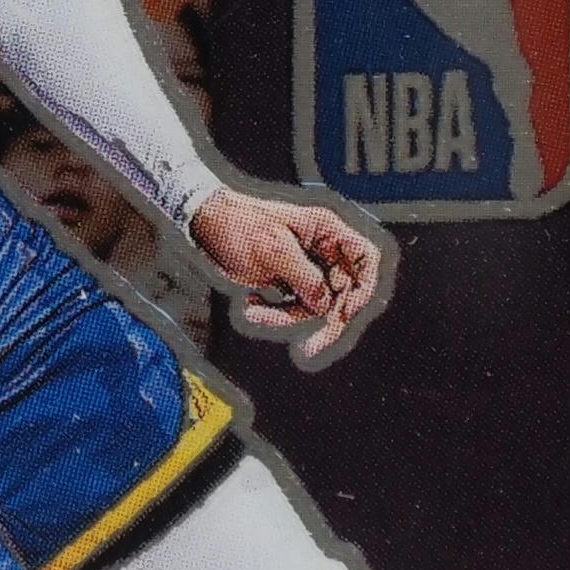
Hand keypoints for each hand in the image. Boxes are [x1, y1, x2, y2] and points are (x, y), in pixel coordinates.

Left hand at [189, 186, 385, 361]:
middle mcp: (322, 250)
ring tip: (254, 312)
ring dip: (287, 317)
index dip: (363, 287)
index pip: (366, 258)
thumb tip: (326, 304)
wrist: (203, 223)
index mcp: (326, 230)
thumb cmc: (236, 222)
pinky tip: (250, 304)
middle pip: (344, 291)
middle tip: (311, 347)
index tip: (346, 311)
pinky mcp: (288, 282)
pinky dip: (275, 313)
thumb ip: (305, 277)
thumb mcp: (273, 249)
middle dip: (325, 319)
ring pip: (316, 306)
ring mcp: (305, 267)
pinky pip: (295, 307)